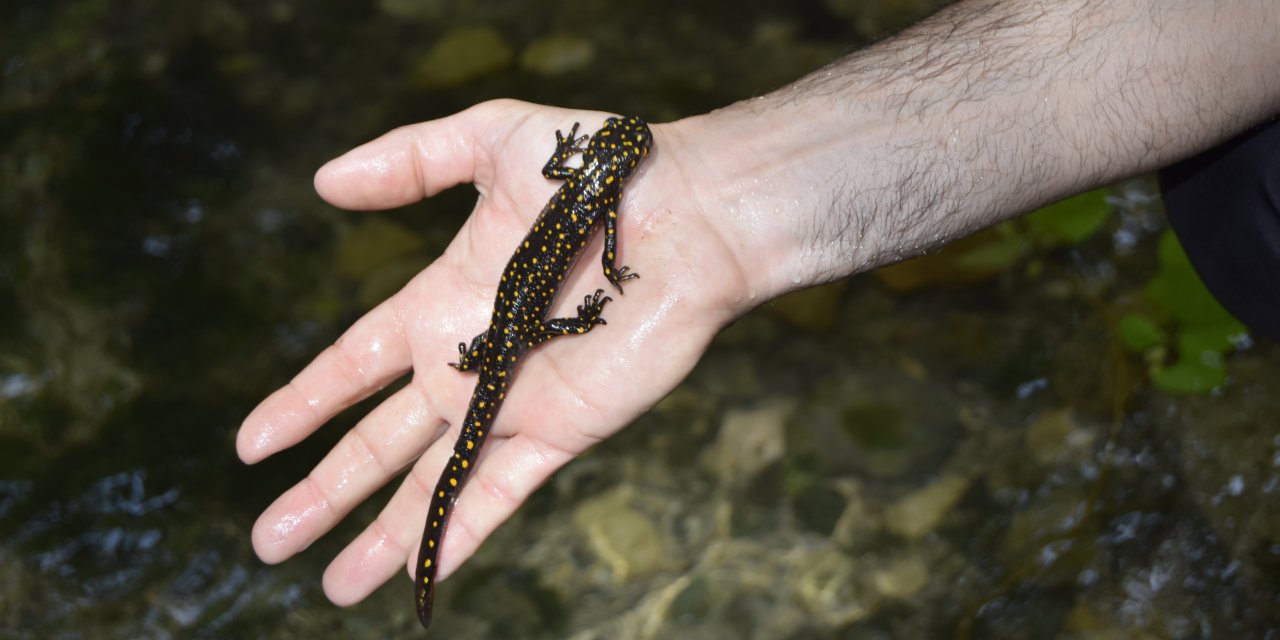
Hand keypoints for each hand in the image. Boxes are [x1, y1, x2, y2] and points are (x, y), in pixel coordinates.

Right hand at [236, 100, 747, 606]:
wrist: (688, 212)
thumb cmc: (598, 170)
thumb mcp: (492, 141)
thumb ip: (410, 162)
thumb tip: (323, 181)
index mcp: (442, 303)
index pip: (355, 366)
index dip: (304, 403)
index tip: (252, 445)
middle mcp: (468, 364)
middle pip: (378, 442)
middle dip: (323, 489)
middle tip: (268, 539)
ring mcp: (513, 403)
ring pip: (431, 483)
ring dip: (377, 534)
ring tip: (326, 585)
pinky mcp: (562, 430)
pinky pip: (498, 493)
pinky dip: (457, 535)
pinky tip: (415, 574)